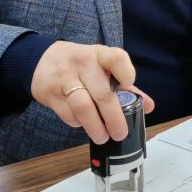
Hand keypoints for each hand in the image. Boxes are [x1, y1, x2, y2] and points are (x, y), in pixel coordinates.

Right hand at [30, 41, 154, 143]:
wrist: (42, 58)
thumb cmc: (81, 64)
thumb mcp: (103, 66)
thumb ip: (125, 85)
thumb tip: (149, 106)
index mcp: (100, 54)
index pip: (117, 59)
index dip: (126, 74)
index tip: (128, 86)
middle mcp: (82, 63)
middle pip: (102, 94)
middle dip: (114, 119)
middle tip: (120, 134)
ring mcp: (64, 77)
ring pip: (83, 107)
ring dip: (95, 126)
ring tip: (102, 136)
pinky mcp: (50, 92)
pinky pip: (67, 114)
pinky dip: (78, 123)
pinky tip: (82, 123)